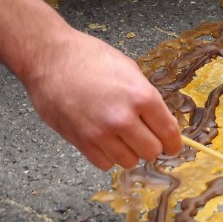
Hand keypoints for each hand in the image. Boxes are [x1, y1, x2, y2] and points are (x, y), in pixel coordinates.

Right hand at [14, 32, 181, 169]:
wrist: (49, 58)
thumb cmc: (88, 57)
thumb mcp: (128, 69)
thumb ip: (146, 97)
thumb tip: (160, 122)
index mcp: (142, 96)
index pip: (169, 134)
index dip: (173, 142)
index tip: (171, 144)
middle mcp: (123, 119)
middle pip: (152, 152)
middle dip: (150, 145)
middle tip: (142, 135)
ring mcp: (101, 133)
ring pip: (129, 161)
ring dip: (128, 151)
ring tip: (118, 135)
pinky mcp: (81, 142)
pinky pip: (105, 164)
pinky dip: (106, 155)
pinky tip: (102, 139)